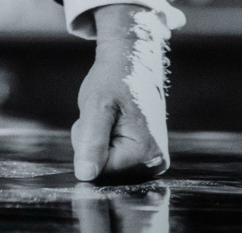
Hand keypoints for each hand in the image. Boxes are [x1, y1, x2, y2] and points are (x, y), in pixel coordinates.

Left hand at [71, 4, 170, 181]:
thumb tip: (85, 175)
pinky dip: (105, 144)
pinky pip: (112, 160)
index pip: (100, 170)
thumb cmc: (114, 82)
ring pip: (106, 166)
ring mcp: (152, 162)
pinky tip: (114, 127)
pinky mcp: (145, 158)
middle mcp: (155, 164)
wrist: (133, 65)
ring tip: (109, 120)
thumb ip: (91, 142)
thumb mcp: (96, 107)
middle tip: (102, 119)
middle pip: (104, 171)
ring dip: (98, 144)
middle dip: (93, 146)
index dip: (88, 146)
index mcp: (147, 154)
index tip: (98, 120)